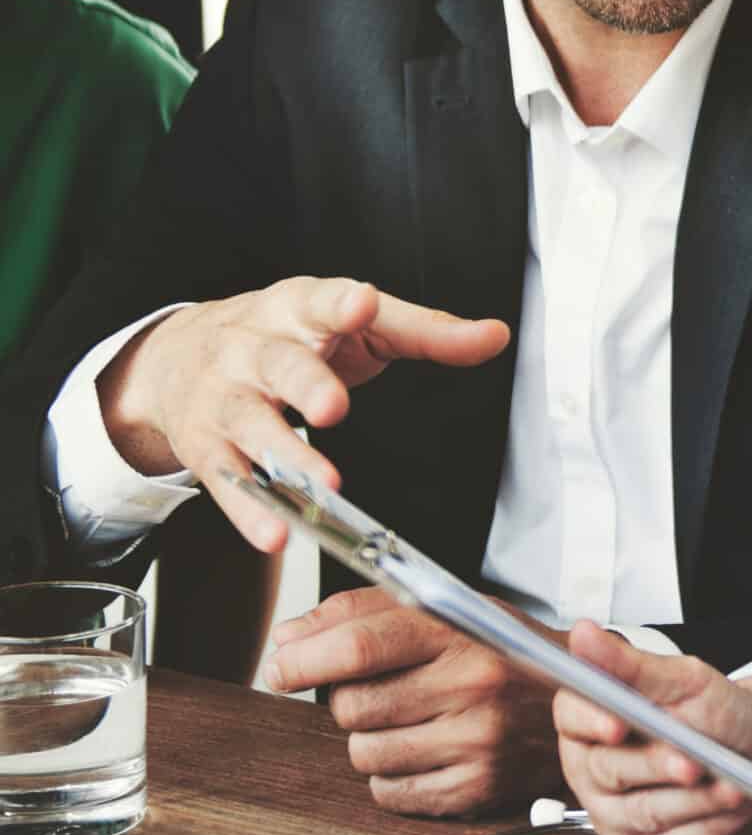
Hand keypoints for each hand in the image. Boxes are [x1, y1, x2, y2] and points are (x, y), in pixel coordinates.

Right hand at [95, 275, 509, 550]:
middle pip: (281, 365)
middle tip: (334, 407)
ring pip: (252, 425)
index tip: (362, 304)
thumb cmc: (287, 334)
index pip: (321, 301)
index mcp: (298, 310)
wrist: (176, 354)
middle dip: (307, 385)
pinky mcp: (206, 446)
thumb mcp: (355, 323)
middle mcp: (254, 350)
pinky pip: (227, 481)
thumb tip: (493, 336)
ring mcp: (225, 398)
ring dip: (287, 457)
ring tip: (322, 484)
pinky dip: (250, 510)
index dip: (341, 305)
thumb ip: (426, 332)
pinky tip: (277, 532)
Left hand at [259, 587, 560, 816]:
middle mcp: (471, 685)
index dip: (304, 659)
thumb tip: (289, 640)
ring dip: (371, 739)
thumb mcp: (452, 608)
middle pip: (350, 706)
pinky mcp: (475, 787)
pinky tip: (425, 751)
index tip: (280, 666)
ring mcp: (475, 740)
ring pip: (363, 753)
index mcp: (463, 631)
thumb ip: (366, 612)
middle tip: (384, 689)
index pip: (360, 645)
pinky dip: (392, 776)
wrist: (588, 701)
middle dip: (349, 700)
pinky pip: (388, 792)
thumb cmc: (510, 653)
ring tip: (413, 720)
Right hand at [552, 622, 751, 834]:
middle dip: (658, 765)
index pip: (571, 716)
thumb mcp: (683, 680)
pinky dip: (708, 827)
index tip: (618, 724)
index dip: (592, 721)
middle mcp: (593, 769)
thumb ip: (631, 664)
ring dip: (694, 801)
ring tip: (732, 787)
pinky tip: (732, 810)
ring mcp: (614, 813)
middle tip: (694, 763)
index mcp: (591, 719)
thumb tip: (583, 634)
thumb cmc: (717, 713)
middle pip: (610, 769)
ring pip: (645, 812)